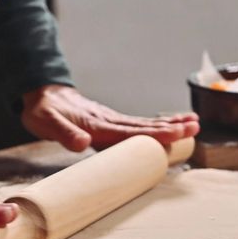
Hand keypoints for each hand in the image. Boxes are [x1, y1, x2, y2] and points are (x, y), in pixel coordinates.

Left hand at [21, 85, 199, 151]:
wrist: (43, 95)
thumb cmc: (43, 111)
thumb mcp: (46, 122)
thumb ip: (64, 133)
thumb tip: (82, 143)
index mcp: (97, 123)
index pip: (129, 131)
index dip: (153, 134)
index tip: (174, 134)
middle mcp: (109, 121)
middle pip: (144, 126)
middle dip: (170, 128)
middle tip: (194, 128)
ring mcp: (112, 121)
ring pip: (145, 125)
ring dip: (169, 125)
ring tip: (194, 125)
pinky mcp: (112, 124)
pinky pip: (138, 126)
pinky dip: (157, 126)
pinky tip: (172, 127)